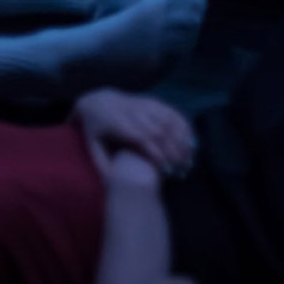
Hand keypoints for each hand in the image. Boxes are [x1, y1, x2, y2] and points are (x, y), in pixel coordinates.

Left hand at [75, 89, 195, 177]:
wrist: (99, 100)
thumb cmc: (96, 128)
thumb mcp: (93, 146)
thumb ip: (102, 164)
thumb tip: (114, 183)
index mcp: (119, 123)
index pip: (142, 136)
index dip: (156, 152)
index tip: (165, 169)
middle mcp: (134, 111)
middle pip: (159, 129)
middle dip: (172, 149)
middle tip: (181, 168)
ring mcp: (145, 104)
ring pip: (168, 120)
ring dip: (181, 138)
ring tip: (189, 158)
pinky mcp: (153, 101)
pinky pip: (171, 111)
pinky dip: (183, 125)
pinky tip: (191, 140)